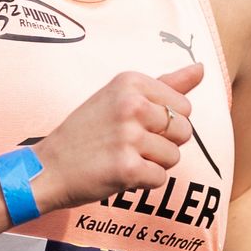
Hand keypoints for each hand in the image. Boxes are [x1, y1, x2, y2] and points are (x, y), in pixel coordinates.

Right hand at [35, 64, 201, 210]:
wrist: (48, 168)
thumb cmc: (87, 133)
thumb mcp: (120, 97)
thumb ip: (166, 84)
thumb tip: (202, 68)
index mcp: (131, 82)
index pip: (184, 106)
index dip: (165, 122)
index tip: (134, 124)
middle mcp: (131, 104)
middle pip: (184, 131)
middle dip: (163, 144)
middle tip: (127, 144)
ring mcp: (129, 136)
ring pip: (174, 156)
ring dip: (152, 164)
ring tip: (121, 157)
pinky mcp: (128, 168)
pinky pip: (160, 179)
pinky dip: (143, 182)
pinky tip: (118, 173)